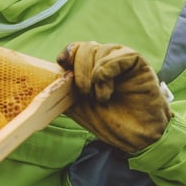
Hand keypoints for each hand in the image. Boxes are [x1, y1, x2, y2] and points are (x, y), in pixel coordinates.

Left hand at [57, 42, 172, 152]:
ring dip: (94, 75)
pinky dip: (107, 70)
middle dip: (79, 70)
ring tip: (100, 97)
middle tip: (84, 93)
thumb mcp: (80, 107)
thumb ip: (66, 92)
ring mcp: (122, 61)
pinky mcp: (137, 63)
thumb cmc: (111, 122)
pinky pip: (118, 55)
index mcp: (92, 68)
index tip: (62, 62)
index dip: (68, 53)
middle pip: (86, 48)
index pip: (76, 49)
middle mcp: (107, 61)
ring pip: (100, 50)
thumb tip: (47, 82)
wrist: (139, 138)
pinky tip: (106, 88)